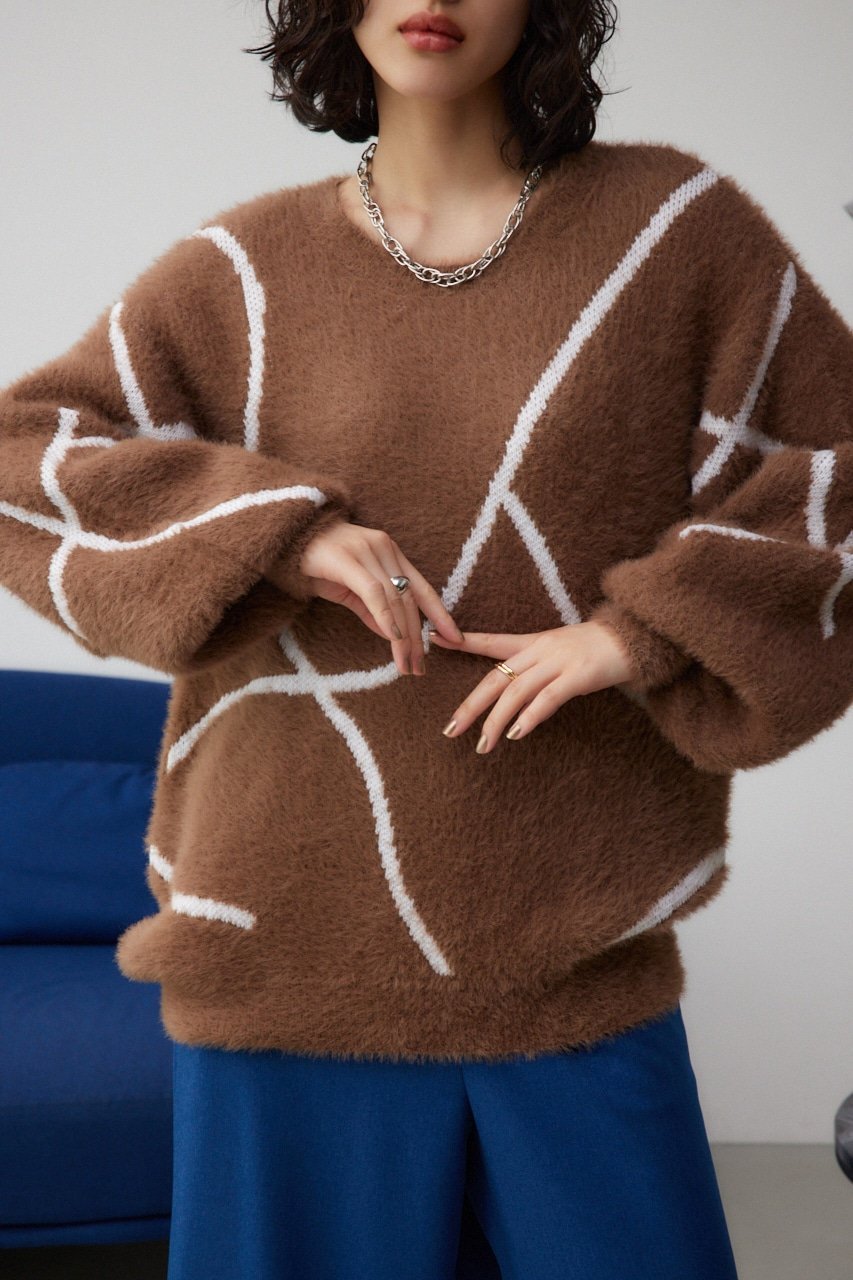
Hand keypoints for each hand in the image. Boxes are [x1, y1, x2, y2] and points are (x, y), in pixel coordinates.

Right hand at [267, 516, 464, 676]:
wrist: (281, 539)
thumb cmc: (315, 563)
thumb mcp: (348, 590)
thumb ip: (371, 610)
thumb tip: (393, 636)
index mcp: (390, 553)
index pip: (423, 587)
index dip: (441, 614)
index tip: (457, 639)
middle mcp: (384, 548)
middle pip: (410, 599)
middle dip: (418, 637)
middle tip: (419, 668)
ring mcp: (367, 550)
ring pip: (395, 599)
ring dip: (403, 636)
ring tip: (406, 664)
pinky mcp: (348, 559)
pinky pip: (373, 592)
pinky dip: (385, 617)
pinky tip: (392, 638)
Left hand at [429, 620, 638, 751]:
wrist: (634, 638)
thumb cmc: (598, 649)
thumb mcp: (561, 651)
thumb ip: (537, 668)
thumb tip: (515, 696)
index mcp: (534, 642)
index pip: (492, 641)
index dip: (464, 642)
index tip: (434, 640)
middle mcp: (541, 650)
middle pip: (496, 678)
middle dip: (471, 705)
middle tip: (450, 730)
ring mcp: (559, 662)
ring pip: (517, 691)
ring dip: (496, 720)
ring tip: (483, 745)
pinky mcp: (579, 675)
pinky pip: (548, 698)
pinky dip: (529, 717)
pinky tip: (516, 734)